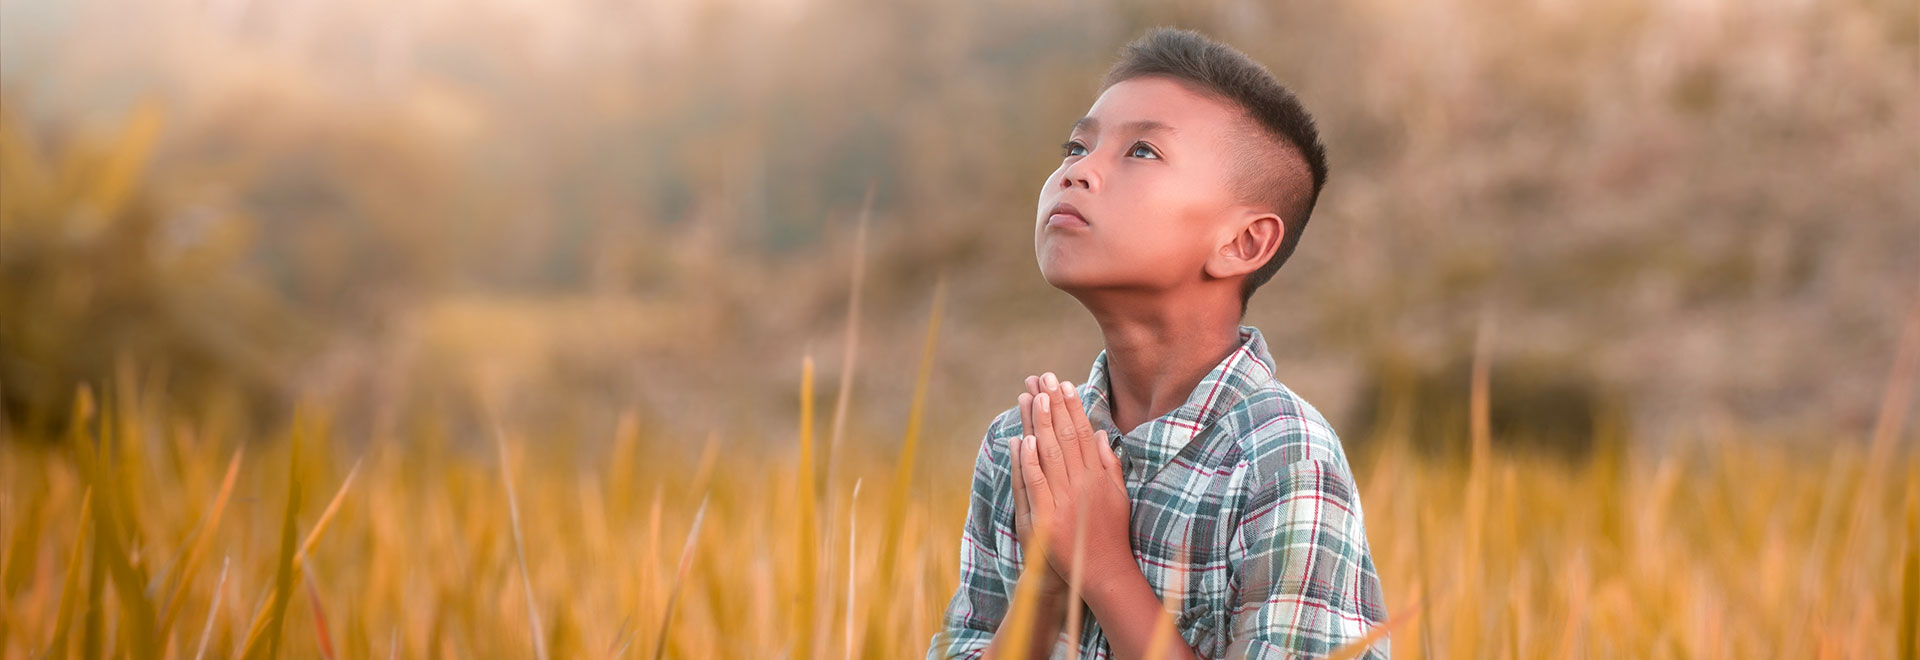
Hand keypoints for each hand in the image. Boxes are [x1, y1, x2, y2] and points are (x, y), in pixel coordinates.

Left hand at [1012, 372, 1132, 599]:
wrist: (1102, 572)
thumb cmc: (1109, 534)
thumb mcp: (1117, 495)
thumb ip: (1108, 464)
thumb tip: (1099, 434)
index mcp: (1098, 475)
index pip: (1082, 433)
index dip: (1072, 408)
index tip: (1064, 385)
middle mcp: (1083, 483)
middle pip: (1065, 436)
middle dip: (1053, 405)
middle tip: (1044, 378)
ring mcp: (1066, 499)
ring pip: (1050, 453)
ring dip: (1039, 423)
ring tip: (1031, 396)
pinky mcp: (1048, 517)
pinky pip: (1037, 483)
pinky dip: (1030, 461)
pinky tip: (1024, 439)